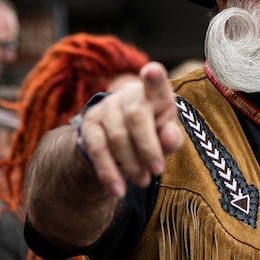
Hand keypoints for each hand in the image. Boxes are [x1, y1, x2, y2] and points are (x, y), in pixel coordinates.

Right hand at [79, 62, 184, 195]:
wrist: (118, 140)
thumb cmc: (153, 132)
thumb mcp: (166, 135)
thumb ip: (171, 138)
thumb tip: (170, 137)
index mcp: (155, 94)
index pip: (155, 83)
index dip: (154, 77)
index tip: (152, 70)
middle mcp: (129, 95)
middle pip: (137, 117)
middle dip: (148, 147)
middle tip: (157, 171)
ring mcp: (106, 107)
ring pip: (117, 137)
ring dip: (131, 163)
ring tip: (143, 182)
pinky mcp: (89, 124)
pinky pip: (97, 150)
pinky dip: (108, 172)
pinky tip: (117, 189)